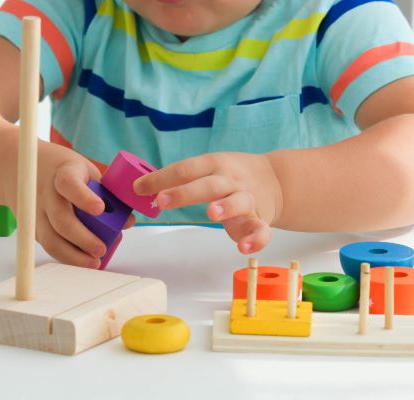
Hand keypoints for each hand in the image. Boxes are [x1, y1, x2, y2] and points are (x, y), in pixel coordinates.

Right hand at [35, 144, 134, 267]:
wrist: (25, 168)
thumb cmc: (65, 170)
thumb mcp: (86, 171)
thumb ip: (107, 194)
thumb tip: (128, 222)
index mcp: (63, 173)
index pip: (69, 184)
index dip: (83, 197)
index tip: (100, 209)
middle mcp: (46, 193)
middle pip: (60, 218)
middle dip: (82, 237)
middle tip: (101, 249)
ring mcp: (36, 212)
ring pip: (50, 238)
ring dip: (73, 255)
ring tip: (94, 262)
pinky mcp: (33, 228)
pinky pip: (48, 246)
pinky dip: (65, 257)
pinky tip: (81, 262)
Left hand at [133, 152, 282, 253]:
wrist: (275, 180)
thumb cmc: (229, 176)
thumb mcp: (207, 168)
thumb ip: (180, 179)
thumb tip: (139, 189)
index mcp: (213, 165)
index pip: (185, 169)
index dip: (161, 178)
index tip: (138, 188)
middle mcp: (231, 180)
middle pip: (208, 184)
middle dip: (185, 192)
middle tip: (161, 201)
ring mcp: (247, 199)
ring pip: (238, 201)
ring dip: (225, 206)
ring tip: (211, 213)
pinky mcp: (261, 219)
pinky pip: (261, 230)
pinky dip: (255, 239)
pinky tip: (244, 248)